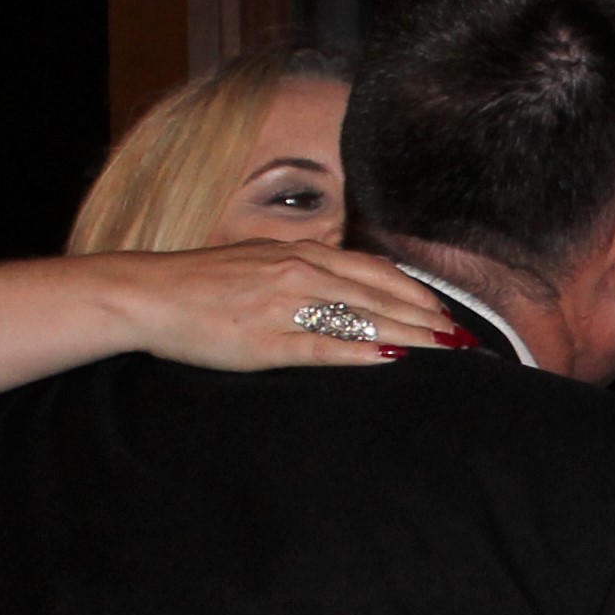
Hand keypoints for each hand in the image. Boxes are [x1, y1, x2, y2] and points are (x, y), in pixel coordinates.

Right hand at [105, 243, 468, 371]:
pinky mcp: (265, 340)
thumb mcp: (259, 264)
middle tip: (465, 341)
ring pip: (362, 318)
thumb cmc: (201, 284)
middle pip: (380, 295)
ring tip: (445, 351)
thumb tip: (342, 291)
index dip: (416, 293)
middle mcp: (299, 272)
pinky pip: (323, 345)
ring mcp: (284, 305)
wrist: (148, 294)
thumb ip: (302, 274)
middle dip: (428, 318)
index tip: (446, 314)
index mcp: (299, 255)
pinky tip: (390, 359)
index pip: (375, 272)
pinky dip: (360, 351)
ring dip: (410, 334)